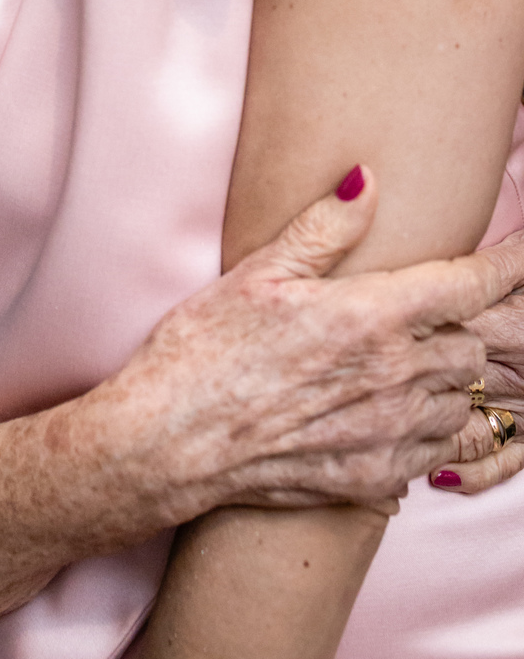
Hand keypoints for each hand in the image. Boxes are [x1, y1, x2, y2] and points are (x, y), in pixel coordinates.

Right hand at [84, 168, 523, 533]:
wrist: (168, 443)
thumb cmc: (202, 350)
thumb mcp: (258, 273)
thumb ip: (325, 227)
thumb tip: (368, 179)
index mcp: (370, 317)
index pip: (469, 285)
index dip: (510, 264)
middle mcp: (394, 379)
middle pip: (471, 347)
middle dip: (460, 326)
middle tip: (423, 313)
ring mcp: (389, 435)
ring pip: (459, 403)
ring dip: (445, 381)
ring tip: (402, 365)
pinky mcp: (374, 479)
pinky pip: (433, 454)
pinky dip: (425, 432)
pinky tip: (385, 415)